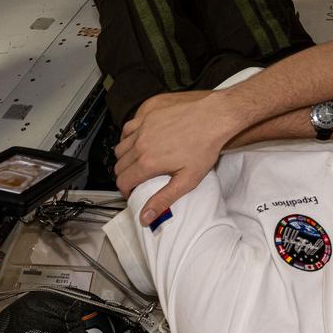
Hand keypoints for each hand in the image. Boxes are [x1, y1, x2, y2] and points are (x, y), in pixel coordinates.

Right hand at [114, 90, 239, 223]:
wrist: (213, 118)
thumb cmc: (204, 148)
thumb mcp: (187, 180)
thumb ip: (163, 199)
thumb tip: (145, 217)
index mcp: (148, 162)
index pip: (123, 181)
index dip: (125, 191)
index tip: (132, 193)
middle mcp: (141, 144)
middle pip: (119, 166)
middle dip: (124, 177)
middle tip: (135, 181)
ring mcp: (143, 127)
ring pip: (119, 148)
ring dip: (124, 159)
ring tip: (136, 164)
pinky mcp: (148, 115)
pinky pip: (126, 128)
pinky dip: (126, 138)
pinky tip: (136, 143)